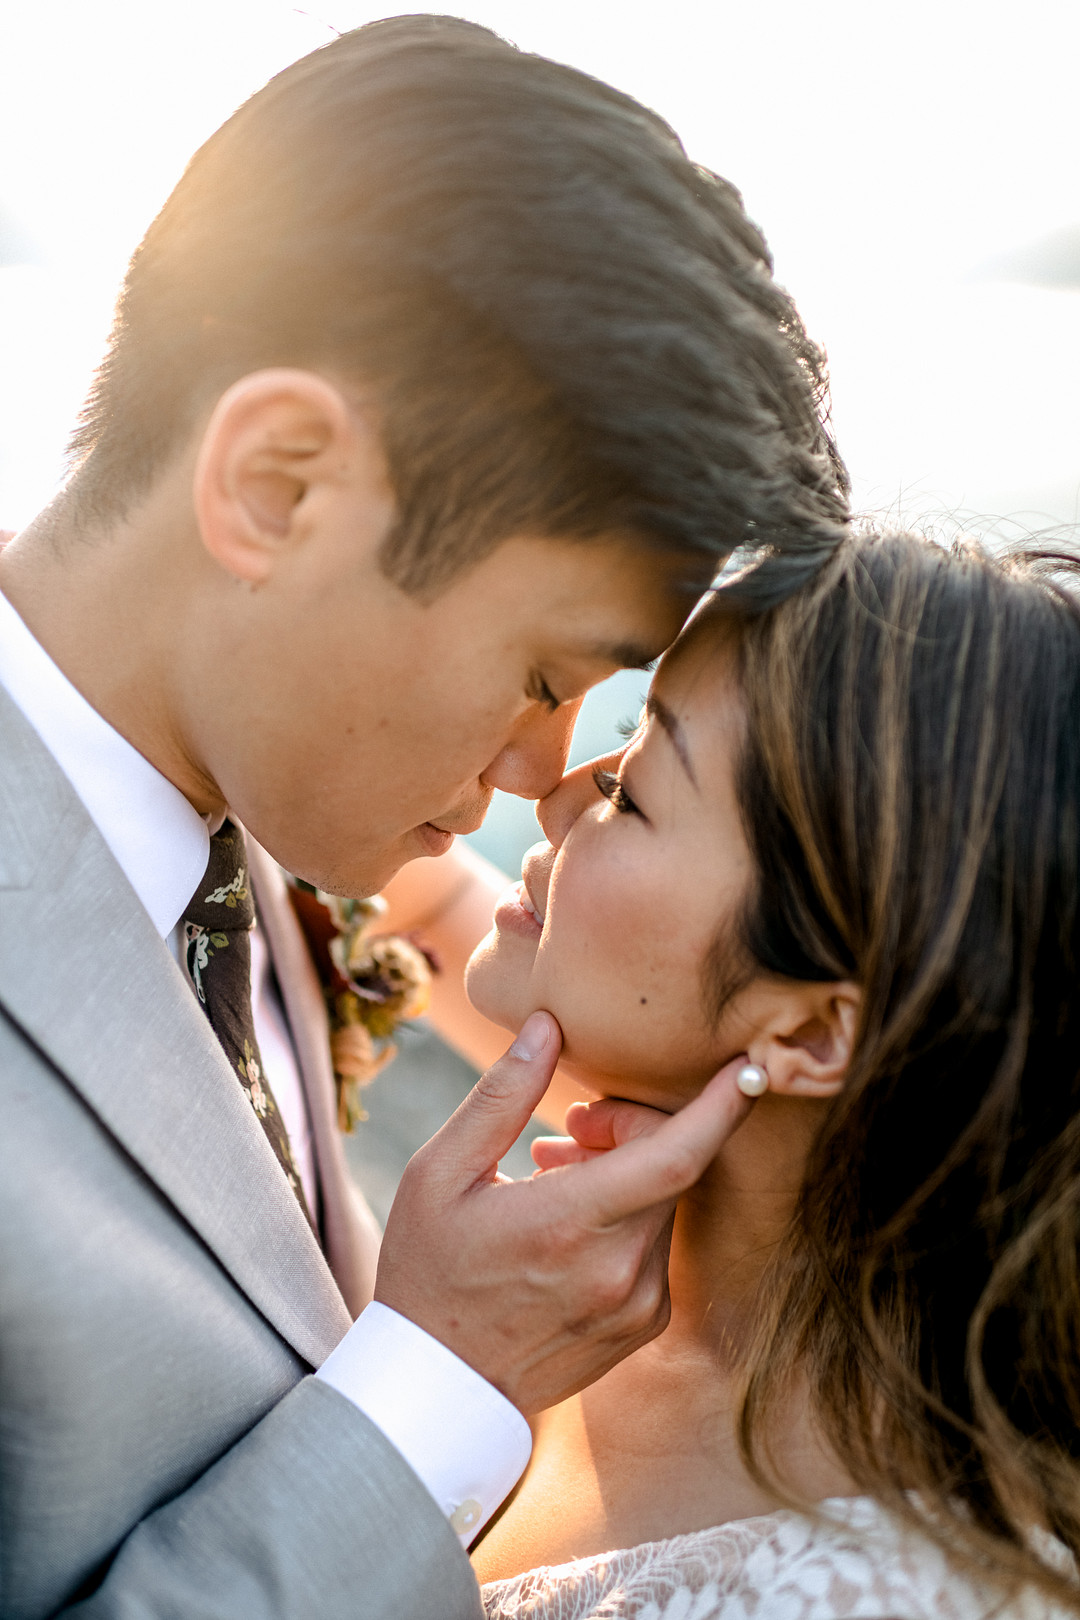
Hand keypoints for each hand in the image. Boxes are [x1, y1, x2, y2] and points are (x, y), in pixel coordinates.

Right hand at [374, 1013, 753, 1413]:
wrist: (436, 1389)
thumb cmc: (426, 1272)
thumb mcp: (440, 1174)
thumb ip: (502, 1097)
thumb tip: (548, 1026)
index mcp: (569, 1225)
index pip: (675, 1156)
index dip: (721, 1107)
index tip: (750, 1067)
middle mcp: (619, 1270)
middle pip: (670, 1164)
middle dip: (631, 1127)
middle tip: (568, 1128)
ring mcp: (638, 1304)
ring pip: (665, 1201)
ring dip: (628, 1171)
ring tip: (554, 1173)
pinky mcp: (644, 1324)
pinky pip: (658, 1243)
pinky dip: (629, 1214)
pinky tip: (571, 1220)